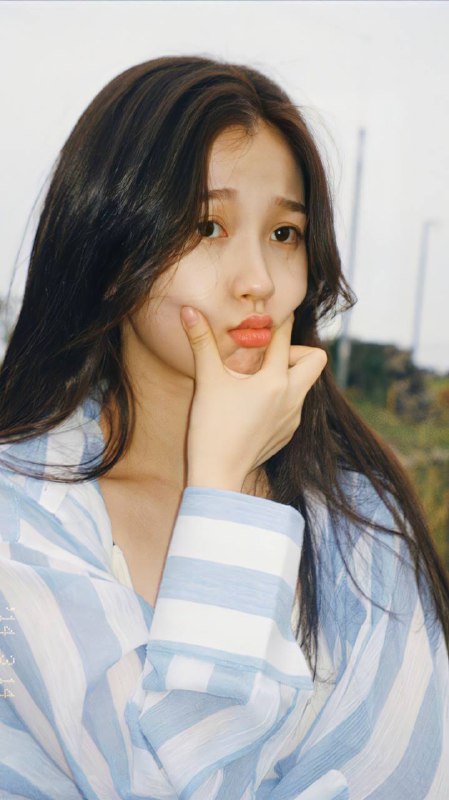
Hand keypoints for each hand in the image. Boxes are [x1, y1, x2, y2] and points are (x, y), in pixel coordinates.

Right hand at [180, 307, 327, 491]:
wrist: (217, 476)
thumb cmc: (211, 428)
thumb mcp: (207, 381)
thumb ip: (201, 342)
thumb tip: (189, 309)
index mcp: (275, 381)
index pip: (285, 339)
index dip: (280, 322)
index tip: (275, 315)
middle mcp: (292, 398)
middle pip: (315, 360)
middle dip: (296, 351)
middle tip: (267, 356)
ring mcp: (293, 418)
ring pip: (304, 384)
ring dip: (287, 375)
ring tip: (256, 379)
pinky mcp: (287, 434)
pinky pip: (294, 406)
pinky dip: (281, 398)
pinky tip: (254, 405)